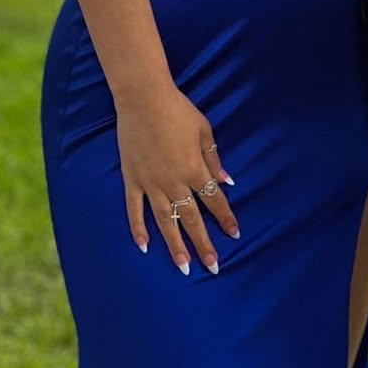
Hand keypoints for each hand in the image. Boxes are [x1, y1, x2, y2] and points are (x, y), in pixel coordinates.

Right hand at [116, 83, 238, 275]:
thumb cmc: (178, 110)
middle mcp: (174, 182)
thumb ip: (213, 159)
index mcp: (194, 170)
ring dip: (175, 246)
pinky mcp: (132, 180)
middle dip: (204, 244)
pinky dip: (138, 229)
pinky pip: (135, 210)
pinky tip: (144, 247)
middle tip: (213, 266)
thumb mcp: (204, 130)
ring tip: (184, 267)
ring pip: (165, 222)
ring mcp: (151, 184)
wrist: (143, 99)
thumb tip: (226, 181)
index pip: (214, 200)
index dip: (226, 218)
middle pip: (192, 219)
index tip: (235, 234)